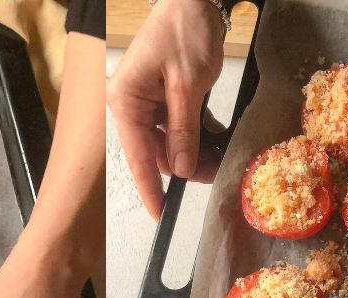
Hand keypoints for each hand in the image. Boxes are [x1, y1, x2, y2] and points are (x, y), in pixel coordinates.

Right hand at [107, 0, 225, 217]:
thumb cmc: (184, 31)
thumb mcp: (188, 85)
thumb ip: (184, 130)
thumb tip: (182, 169)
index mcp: (125, 101)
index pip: (138, 156)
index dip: (149, 188)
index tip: (160, 214)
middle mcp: (131, 105)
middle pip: (157, 152)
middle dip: (186, 168)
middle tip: (216, 176)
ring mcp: (147, 102)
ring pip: (171, 143)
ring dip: (196, 153)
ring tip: (222, 160)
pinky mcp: (165, 98)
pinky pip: (180, 127)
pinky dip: (199, 136)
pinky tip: (218, 143)